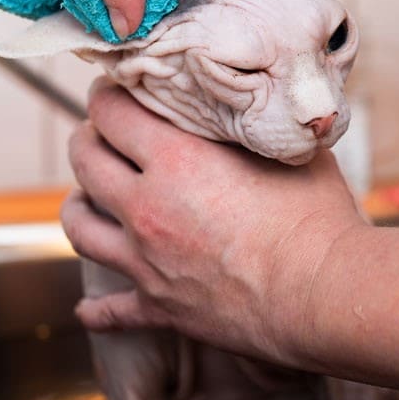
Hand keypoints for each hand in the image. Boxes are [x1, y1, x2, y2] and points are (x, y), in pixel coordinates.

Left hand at [62, 78, 367, 364]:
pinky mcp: (161, 306)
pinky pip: (113, 310)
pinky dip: (98, 310)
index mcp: (177, 159)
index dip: (106, 95)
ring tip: (83, 197)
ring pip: (79, 229)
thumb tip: (255, 106)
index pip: (113, 113)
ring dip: (75, 206)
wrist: (322, 293)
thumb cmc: (315, 218)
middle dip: (86, 139)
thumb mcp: (286, 150)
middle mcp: (148, 207)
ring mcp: (148, 260)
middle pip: (86, 163)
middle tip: (98, 131)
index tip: (111, 89)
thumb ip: (255, 127)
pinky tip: (87, 310)